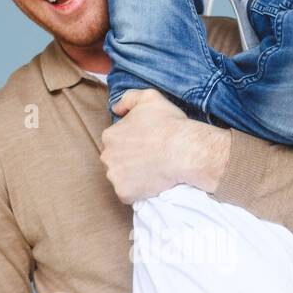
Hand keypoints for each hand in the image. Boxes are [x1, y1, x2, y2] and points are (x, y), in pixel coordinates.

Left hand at [99, 88, 229, 202]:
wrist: (184, 151)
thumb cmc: (169, 124)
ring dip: (132, 176)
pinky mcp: (124, 193)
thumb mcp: (149, 97)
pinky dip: (138, 192)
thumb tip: (115, 108)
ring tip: (152, 171)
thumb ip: (128, 98)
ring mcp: (114, 177)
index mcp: (110, 135)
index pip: (116, 141)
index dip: (132, 142)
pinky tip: (152, 183)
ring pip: (121, 177)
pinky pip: (128, 194)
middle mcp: (107, 156)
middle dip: (128, 160)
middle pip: (116, 160)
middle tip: (150, 158)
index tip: (147, 144)